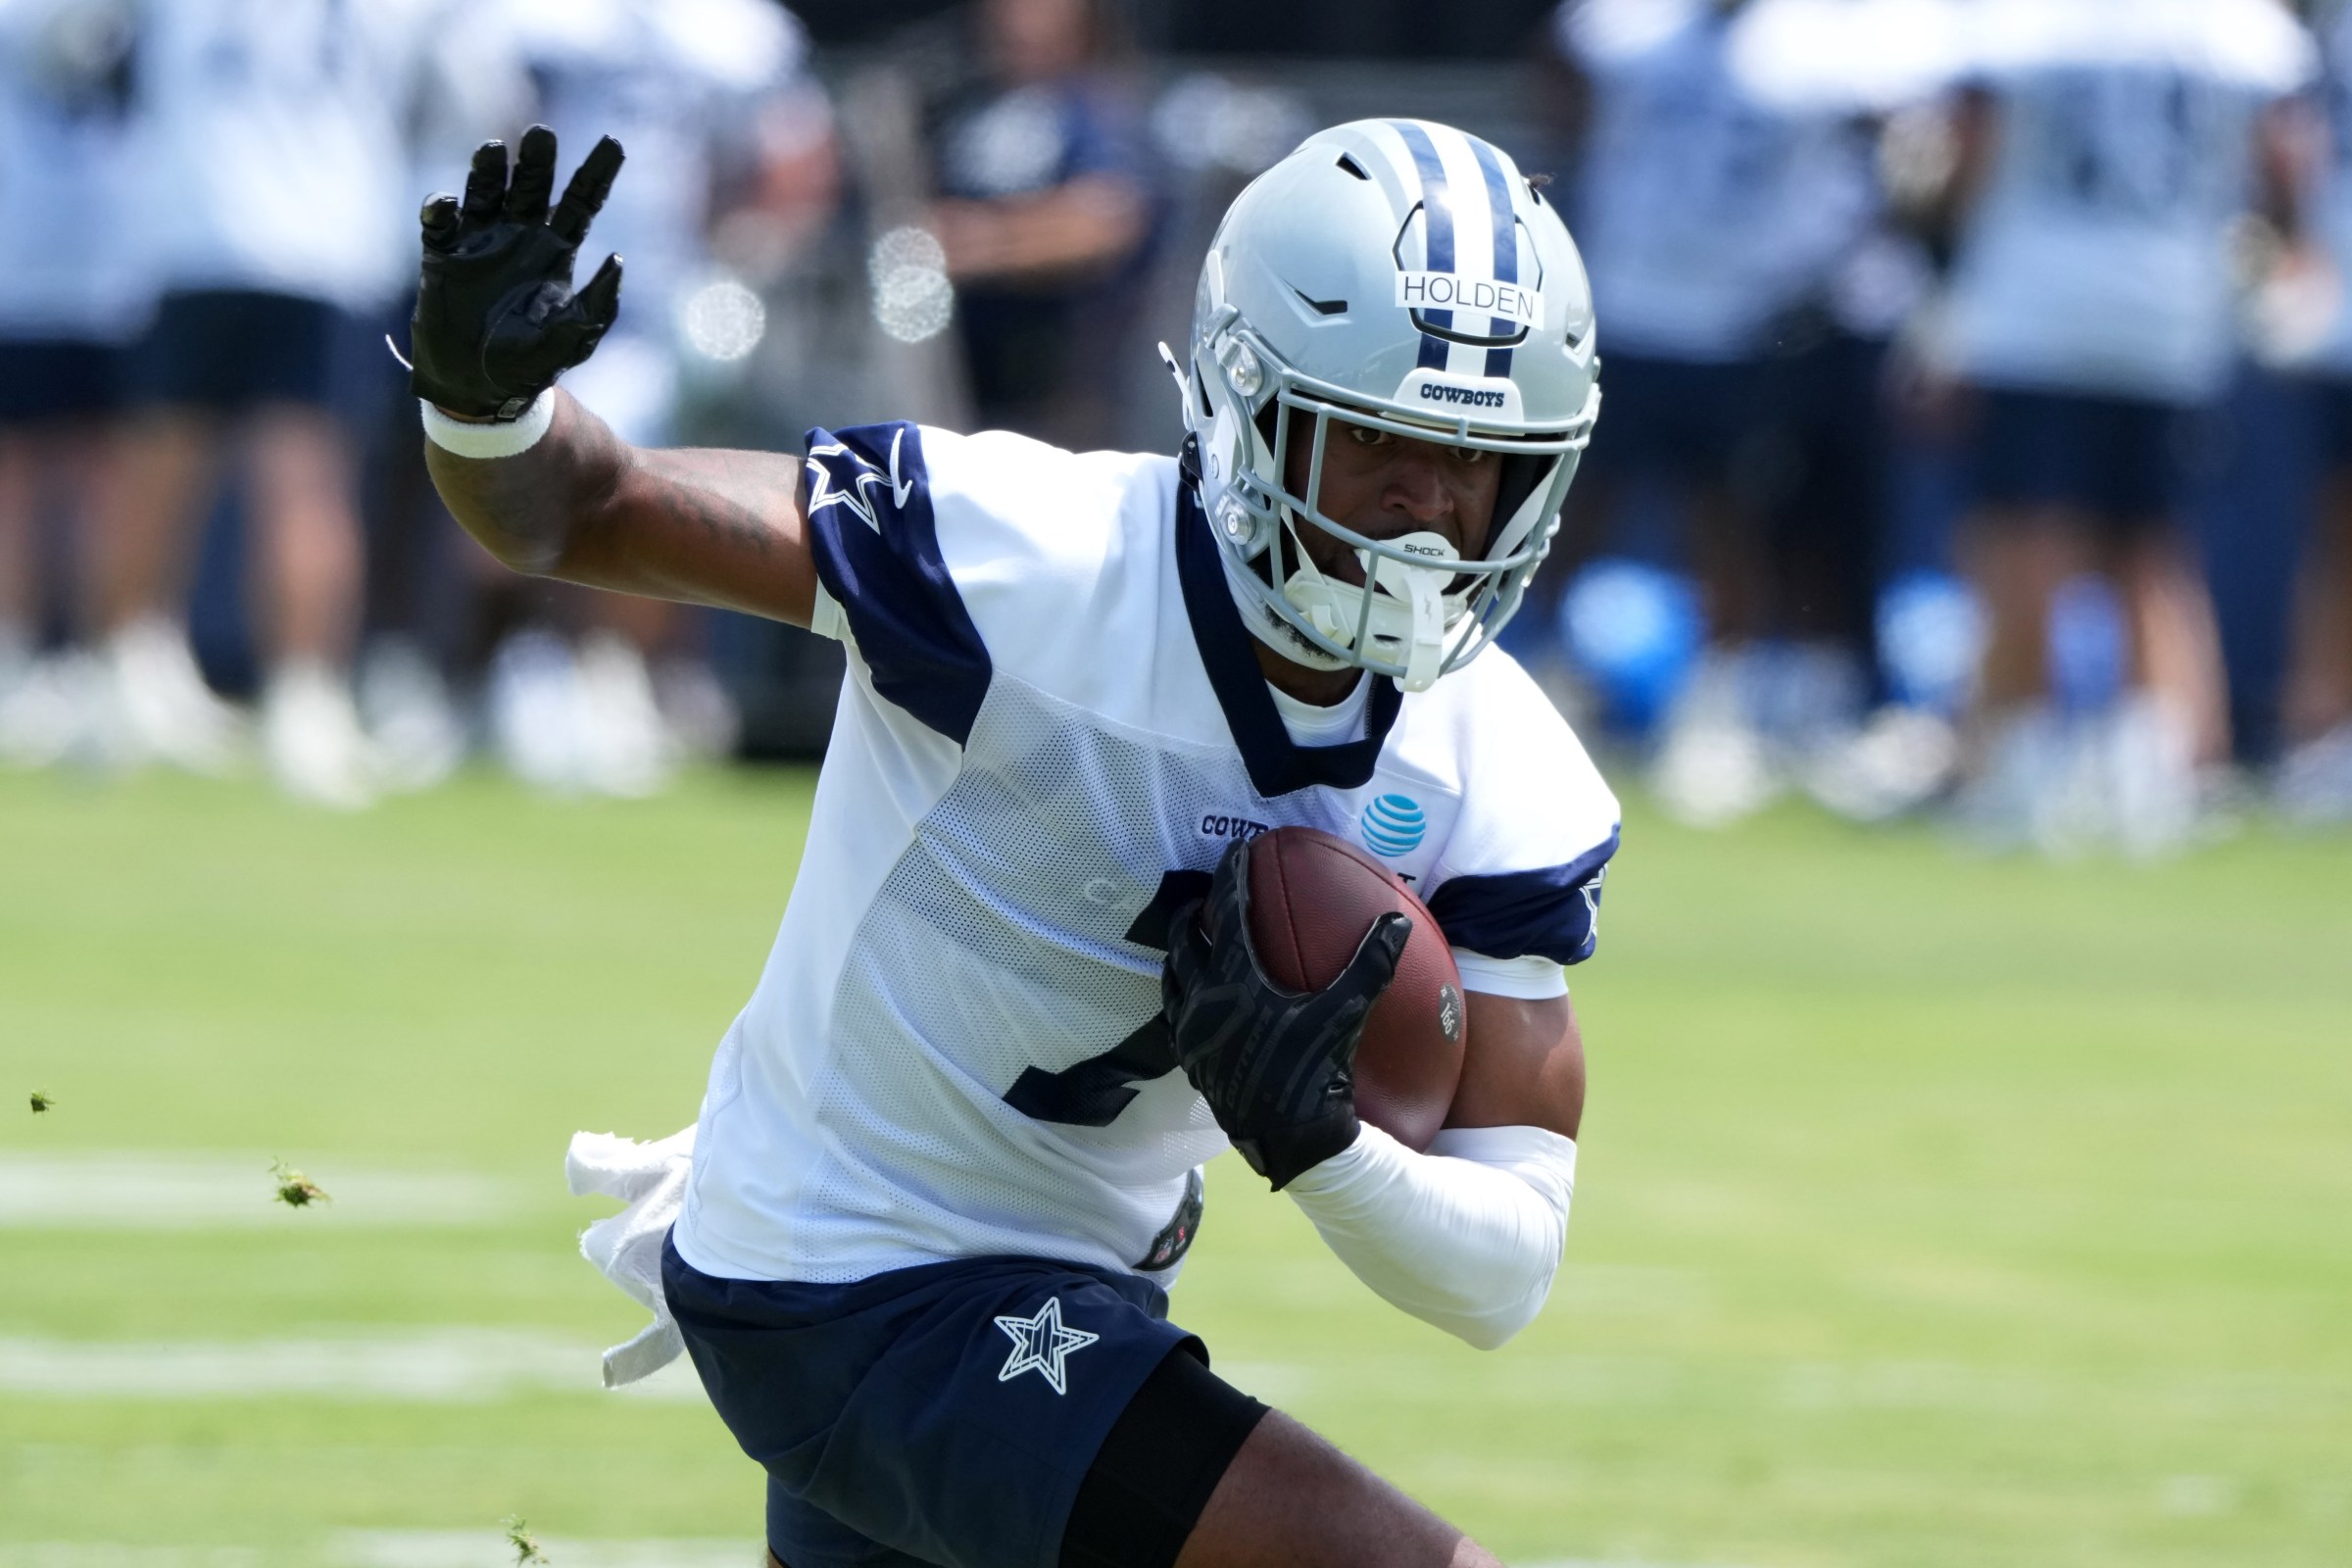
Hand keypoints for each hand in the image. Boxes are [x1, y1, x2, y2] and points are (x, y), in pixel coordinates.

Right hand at [410, 126, 624, 420]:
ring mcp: (480, 243)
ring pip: (485, 193)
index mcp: (556, 253)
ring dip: (488, 172)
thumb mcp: (574, 340)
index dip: (596, 173)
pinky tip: (446, 202)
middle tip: (542, 136)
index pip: (581, 203)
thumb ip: (598, 305)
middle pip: (532, 187)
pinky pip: (439, 225)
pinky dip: (440, 210)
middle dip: (537, 161)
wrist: (479, 388)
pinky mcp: (442, 257)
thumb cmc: (530, 364)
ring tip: (493, 150)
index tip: (614, 143)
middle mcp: (519, 238)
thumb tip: (618, 261)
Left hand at [1162, 838, 1410, 1189]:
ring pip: (1171, 978)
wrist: (1288, 1138)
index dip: (1232, 875)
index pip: (1228, 910)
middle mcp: (1202, 999)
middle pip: (1183, 940)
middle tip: (1203, 899)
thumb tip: (1397, 922)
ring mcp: (1191, 1032)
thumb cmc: (1316, 1072)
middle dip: (1191, 913)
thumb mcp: (1345, 1014)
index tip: (1236, 853)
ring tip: (1192, 943)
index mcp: (1235, 978)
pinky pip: (1176, 1015)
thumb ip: (1370, 964)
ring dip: (1179, 954)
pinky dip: (1182, 995)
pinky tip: (1199, 1001)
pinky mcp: (1191, 1061)